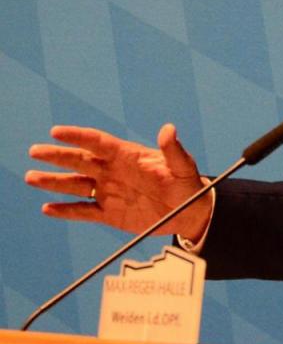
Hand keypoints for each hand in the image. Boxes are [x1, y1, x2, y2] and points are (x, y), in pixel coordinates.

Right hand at [24, 124, 211, 241]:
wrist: (190, 212)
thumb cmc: (188, 184)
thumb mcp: (183, 166)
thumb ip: (173, 150)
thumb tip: (168, 129)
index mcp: (128, 156)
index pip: (99, 142)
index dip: (79, 136)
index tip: (57, 131)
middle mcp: (114, 172)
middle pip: (80, 161)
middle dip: (58, 156)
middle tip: (35, 151)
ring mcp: (110, 192)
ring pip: (76, 185)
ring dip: (54, 182)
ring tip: (31, 177)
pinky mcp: (110, 213)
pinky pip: (83, 211)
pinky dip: (66, 210)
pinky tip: (48, 208)